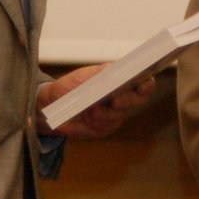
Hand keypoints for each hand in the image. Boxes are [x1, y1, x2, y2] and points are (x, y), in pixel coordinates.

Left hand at [35, 65, 154, 137]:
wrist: (51, 106)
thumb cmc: (69, 87)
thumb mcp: (83, 75)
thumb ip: (101, 72)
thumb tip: (115, 69)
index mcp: (120, 81)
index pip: (143, 82)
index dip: (147, 83)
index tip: (142, 84)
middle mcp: (121, 98)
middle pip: (138, 100)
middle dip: (127, 100)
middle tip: (114, 101)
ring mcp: (114, 114)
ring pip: (119, 115)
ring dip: (105, 113)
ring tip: (90, 111)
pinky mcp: (104, 129)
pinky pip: (106, 127)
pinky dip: (96, 123)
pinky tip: (86, 119)